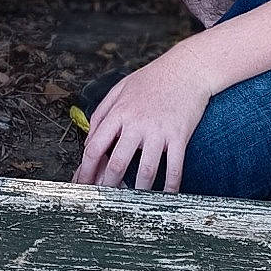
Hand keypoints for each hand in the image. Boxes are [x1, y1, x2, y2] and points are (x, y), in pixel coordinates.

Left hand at [74, 44, 216, 193]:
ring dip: (138, 191)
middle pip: (116, 163)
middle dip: (108, 186)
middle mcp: (137, 123)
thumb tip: (88, 139)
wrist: (187, 68)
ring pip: (145, 170)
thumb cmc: (153, 78)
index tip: (83, 183)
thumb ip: (102, 113)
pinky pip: (174, 168)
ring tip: (133, 201)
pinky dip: (170, 186)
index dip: (86, 170)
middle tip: (105, 199)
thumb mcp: (120, 89)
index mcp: (119, 112)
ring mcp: (159, 131)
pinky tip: (167, 195)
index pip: (95, 147)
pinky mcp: (179, 135)